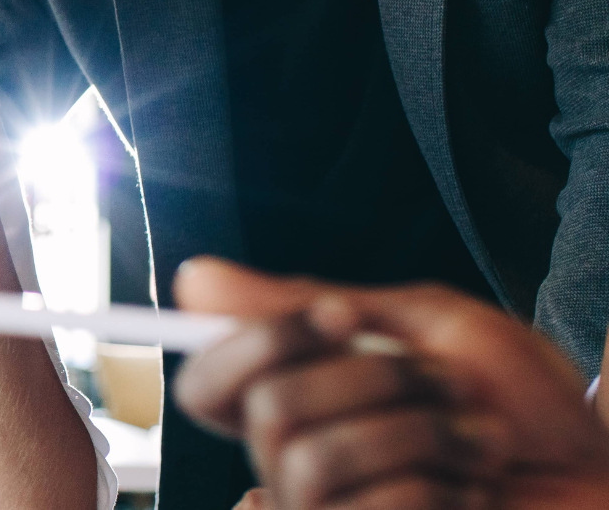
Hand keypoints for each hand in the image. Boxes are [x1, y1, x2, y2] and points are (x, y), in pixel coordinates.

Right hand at [173, 257, 608, 509]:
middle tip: (445, 388)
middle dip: (374, 382)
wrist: (605, 475)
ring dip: (416, 434)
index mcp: (302, 407)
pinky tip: (472, 494)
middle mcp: (302, 468)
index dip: (256, 344)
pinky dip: (440, 488)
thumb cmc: (529, 410)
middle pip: (265, 410)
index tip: (341, 318)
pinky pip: (367, 508)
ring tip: (473, 444)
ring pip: (310, 460)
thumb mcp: (424, 328)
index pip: (207, 386)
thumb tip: (195, 277)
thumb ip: (308, 305)